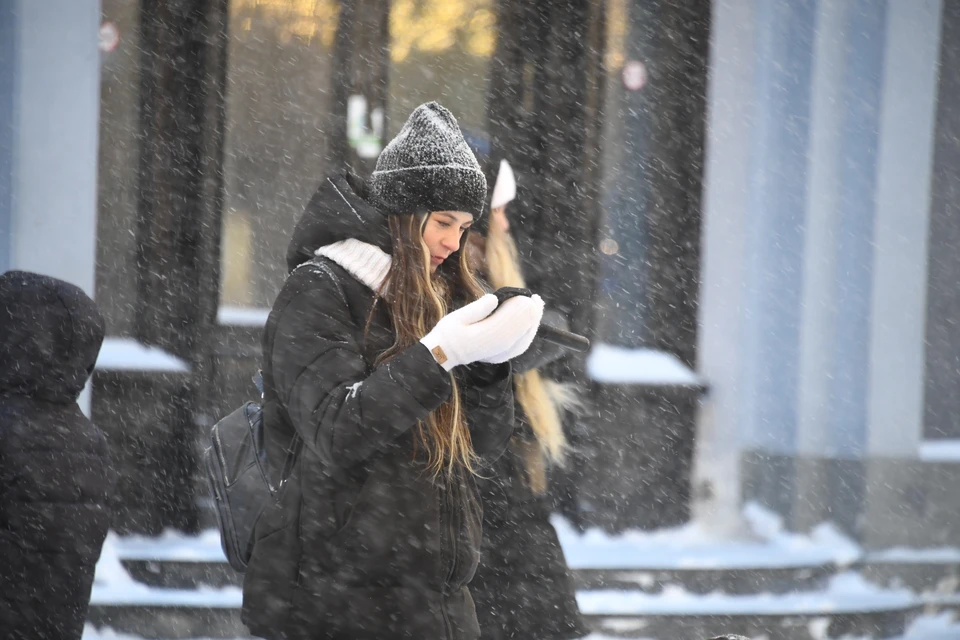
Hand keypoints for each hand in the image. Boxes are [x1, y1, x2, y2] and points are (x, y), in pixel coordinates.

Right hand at [419, 294, 542, 370]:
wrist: (444, 354)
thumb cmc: (449, 333)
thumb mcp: (458, 317)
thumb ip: (477, 309)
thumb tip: (493, 299)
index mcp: (490, 335)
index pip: (514, 318)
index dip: (523, 306)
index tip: (527, 295)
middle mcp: (499, 346)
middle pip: (523, 327)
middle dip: (532, 312)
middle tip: (537, 299)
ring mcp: (502, 353)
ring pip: (525, 337)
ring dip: (533, 322)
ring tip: (537, 308)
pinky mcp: (502, 356)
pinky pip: (522, 345)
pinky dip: (529, 333)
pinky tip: (531, 325)